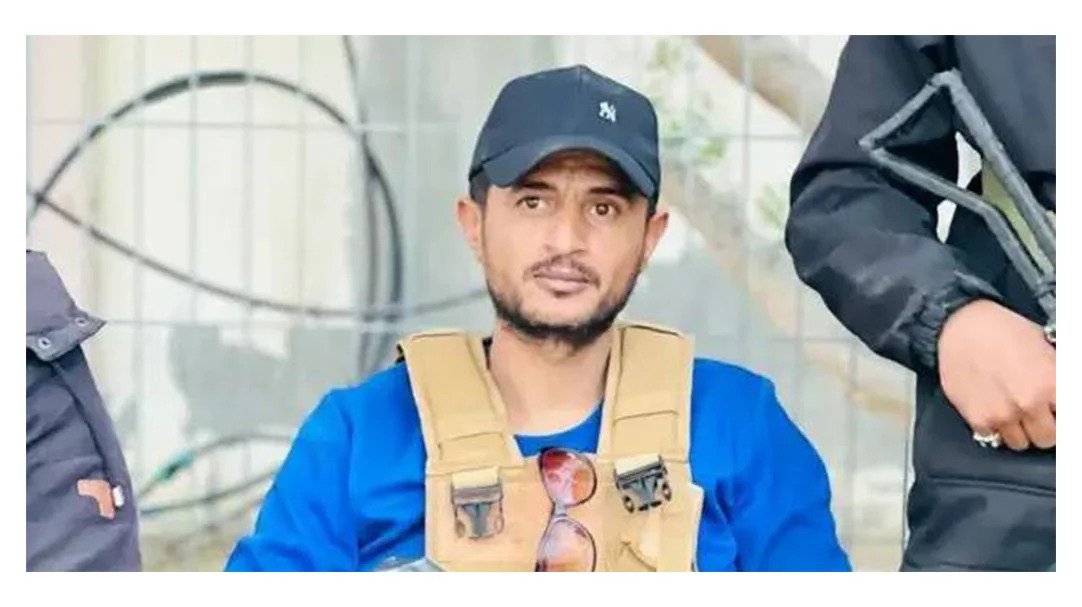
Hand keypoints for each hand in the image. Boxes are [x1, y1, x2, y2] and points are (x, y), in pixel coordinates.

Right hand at [937, 299, 1055, 450]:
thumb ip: (1058, 379)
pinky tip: (991, 407)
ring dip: (1018, 430)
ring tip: (1011, 411)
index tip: (1055, 414)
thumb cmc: (1004, 330)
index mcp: (1052, 384)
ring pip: (1020, 443)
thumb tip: (1061, 399)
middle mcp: (1029, 403)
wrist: (962, 325)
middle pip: (1047, 438)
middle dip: (1043, 427)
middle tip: (1035, 413)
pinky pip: (992, 437)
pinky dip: (993, 427)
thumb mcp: (1045, 348)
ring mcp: (1001, 414)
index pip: (1070, 422)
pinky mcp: (976, 418)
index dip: (1062, 417)